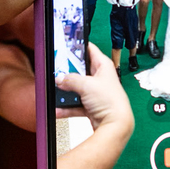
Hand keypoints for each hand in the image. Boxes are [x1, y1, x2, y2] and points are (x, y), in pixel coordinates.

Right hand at [54, 44, 135, 168]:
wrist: (115, 125)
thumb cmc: (110, 101)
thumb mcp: (86, 85)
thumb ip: (70, 80)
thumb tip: (60, 78)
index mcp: (103, 66)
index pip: (90, 50)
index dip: (79, 46)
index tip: (67, 43)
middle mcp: (100, 78)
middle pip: (80, 70)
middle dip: (68, 72)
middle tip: (56, 70)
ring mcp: (96, 92)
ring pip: (77, 88)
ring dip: (66, 91)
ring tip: (55, 90)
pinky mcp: (92, 106)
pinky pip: (76, 104)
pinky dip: (67, 107)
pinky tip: (58, 109)